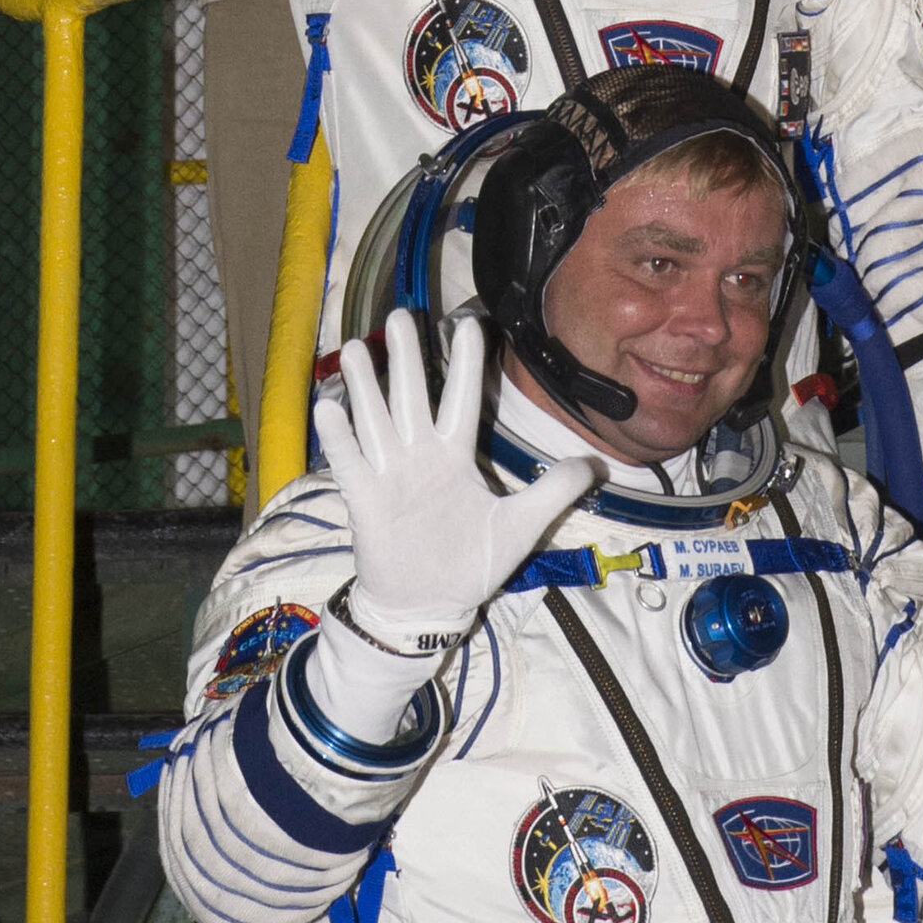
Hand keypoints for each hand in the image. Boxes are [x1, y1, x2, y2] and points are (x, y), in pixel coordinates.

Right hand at [316, 309, 599, 651]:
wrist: (427, 607)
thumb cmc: (469, 565)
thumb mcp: (520, 528)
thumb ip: (553, 493)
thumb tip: (593, 465)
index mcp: (456, 457)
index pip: (463, 400)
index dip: (466, 364)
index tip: (468, 323)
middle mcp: (420, 457)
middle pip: (412, 398)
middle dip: (407, 358)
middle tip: (400, 315)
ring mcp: (390, 476)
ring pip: (376, 421)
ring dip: (365, 387)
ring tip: (355, 349)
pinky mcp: (366, 501)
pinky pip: (350, 464)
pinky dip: (340, 438)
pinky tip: (329, 408)